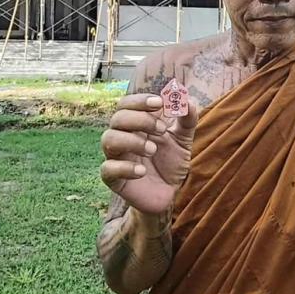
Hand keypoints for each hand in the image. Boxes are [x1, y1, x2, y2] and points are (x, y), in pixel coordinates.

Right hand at [101, 93, 198, 216]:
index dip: (140, 100)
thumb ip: (187, 119)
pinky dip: (124, 168)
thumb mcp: (184, 139)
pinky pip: (107, 169)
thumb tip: (187, 100)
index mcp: (136, 124)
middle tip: (162, 129)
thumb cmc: (171, 162)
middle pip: (118, 118)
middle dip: (140, 119)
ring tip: (153, 150)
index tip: (159, 102)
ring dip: (131, 141)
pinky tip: (142, 171)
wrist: (170, 194)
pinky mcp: (114, 179)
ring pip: (108, 139)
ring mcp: (117, 157)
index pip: (127, 104)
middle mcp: (123, 137)